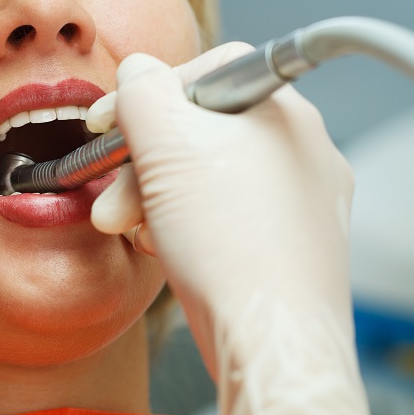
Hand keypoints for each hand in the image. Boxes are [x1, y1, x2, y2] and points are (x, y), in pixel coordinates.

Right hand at [89, 46, 387, 414]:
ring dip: (158, 197)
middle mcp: (304, 150)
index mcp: (283, 110)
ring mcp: (305, 202)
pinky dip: (189, 227)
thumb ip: (142, 92)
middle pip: (204, 131)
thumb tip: (138, 72)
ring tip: (130, 230)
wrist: (272, 342)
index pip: (206, 73)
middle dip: (144, 162)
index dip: (147, 95)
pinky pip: (229, 218)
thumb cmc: (228, 245)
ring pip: (212, 178)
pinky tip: (163, 249)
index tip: (108, 123)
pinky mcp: (295, 248)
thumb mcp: (165, 145)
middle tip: (112, 194)